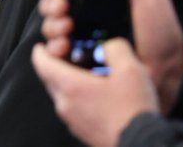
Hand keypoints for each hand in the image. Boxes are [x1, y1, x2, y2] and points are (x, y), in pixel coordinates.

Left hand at [32, 39, 157, 146]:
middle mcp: (65, 105)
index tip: (42, 46)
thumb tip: (109, 46)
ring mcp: (72, 121)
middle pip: (50, 80)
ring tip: (88, 77)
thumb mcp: (130, 69)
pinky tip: (99, 98)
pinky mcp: (82, 132)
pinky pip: (73, 110)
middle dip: (56, 67)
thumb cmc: (133, 111)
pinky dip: (79, 100)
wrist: (142, 145)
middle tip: (68, 58)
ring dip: (69, 84)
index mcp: (70, 86)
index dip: (40, 52)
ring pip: (62, 96)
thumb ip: (116, 49)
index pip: (41, 64)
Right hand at [35, 0, 182, 110]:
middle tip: (62, 4)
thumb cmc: (161, 35)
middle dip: (51, 2)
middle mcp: (85, 19)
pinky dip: (54, 48)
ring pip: (50, 26)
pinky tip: (64, 46)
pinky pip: (54, 54)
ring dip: (52, 23)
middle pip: (53, 4)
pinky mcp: (76, 64)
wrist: (165, 74)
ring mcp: (79, 42)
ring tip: (67, 26)